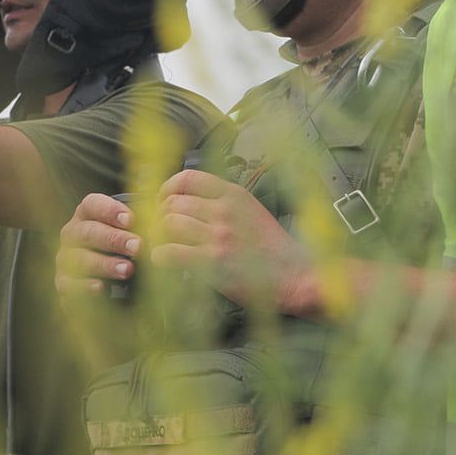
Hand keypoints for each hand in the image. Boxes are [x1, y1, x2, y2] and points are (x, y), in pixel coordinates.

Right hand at [55, 193, 140, 296]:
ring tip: (127, 270)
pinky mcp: (63, 283)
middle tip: (137, 247)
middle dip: (114, 239)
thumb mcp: (130, 233)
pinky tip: (100, 287)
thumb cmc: (123, 250)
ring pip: (80, 259)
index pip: (92, 204)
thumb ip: (142, 225)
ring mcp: (65, 259)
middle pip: (88, 232)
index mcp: (87, 214)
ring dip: (105, 264)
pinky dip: (85, 286)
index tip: (131, 220)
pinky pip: (70, 284)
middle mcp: (72, 234)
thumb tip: (161, 222)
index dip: (110, 210)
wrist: (106, 285)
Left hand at [150, 169, 313, 312]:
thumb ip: (224, 202)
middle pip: (172, 202)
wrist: (295, 276)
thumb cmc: (273, 248)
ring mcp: (218, 236)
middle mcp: (224, 210)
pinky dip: (160, 256)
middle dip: (160, 216)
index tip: (164, 201)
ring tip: (166, 245)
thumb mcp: (252, 211)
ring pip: (168, 224)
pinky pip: (169, 252)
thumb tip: (187, 201)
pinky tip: (166, 261)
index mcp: (234, 194)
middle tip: (162, 230)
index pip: (187, 177)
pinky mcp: (212, 262)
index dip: (167, 189)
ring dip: (160, 236)